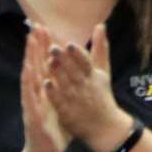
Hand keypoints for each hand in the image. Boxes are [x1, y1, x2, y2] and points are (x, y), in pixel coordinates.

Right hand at [19, 23, 69, 151]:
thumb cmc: (55, 128)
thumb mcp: (63, 104)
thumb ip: (66, 86)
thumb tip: (72, 71)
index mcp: (46, 90)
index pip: (44, 64)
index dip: (44, 47)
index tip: (45, 28)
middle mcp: (37, 94)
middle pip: (35, 66)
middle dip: (35, 46)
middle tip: (35, 27)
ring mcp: (32, 104)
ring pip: (30, 78)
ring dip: (29, 60)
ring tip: (30, 43)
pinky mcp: (31, 116)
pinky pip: (30, 99)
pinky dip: (30, 86)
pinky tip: (30, 74)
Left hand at [44, 24, 132, 151]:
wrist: (105, 126)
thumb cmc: (102, 94)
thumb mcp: (104, 71)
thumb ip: (100, 48)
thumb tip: (100, 25)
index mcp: (94, 75)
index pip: (86, 62)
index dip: (77, 53)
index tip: (68, 43)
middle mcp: (86, 86)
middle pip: (74, 71)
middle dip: (63, 60)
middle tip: (51, 48)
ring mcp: (77, 99)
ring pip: (66, 84)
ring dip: (57, 73)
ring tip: (47, 62)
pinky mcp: (68, 112)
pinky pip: (60, 101)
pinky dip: (54, 92)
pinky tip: (46, 84)